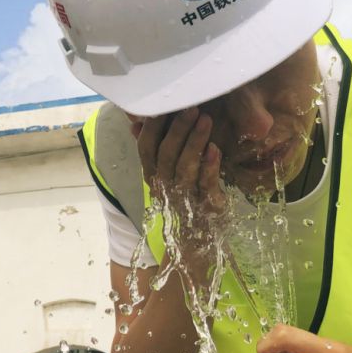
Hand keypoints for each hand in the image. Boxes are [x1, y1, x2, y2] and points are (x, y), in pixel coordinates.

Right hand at [132, 107, 225, 280]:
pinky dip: (210, 166)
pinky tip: (215, 149)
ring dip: (195, 141)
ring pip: (185, 167)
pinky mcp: (206, 208)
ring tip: (206, 120)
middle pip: (166, 155)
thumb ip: (155, 151)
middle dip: (178, 129)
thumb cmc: (184, 203)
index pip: (146, 148)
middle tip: (192, 108)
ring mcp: (184, 199)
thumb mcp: (167, 177)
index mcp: (153, 178)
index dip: (154, 127)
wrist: (195, 246)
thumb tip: (136, 123)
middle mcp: (164, 188)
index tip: (165, 106)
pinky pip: (206, 185)